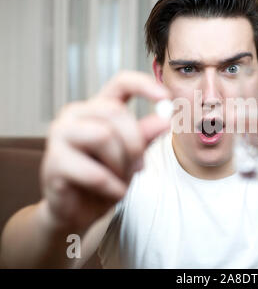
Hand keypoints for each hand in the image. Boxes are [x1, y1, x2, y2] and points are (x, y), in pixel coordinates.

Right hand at [40, 71, 170, 230]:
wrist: (78, 211)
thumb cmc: (105, 178)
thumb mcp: (132, 154)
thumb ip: (145, 135)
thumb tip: (165, 118)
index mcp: (97, 108)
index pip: (120, 83)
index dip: (144, 85)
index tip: (166, 97)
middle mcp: (75, 114)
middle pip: (116, 112)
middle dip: (135, 143)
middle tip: (139, 167)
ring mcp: (60, 135)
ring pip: (103, 135)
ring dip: (121, 164)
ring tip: (120, 179)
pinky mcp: (53, 162)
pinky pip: (94, 171)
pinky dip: (112, 186)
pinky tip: (113, 192)